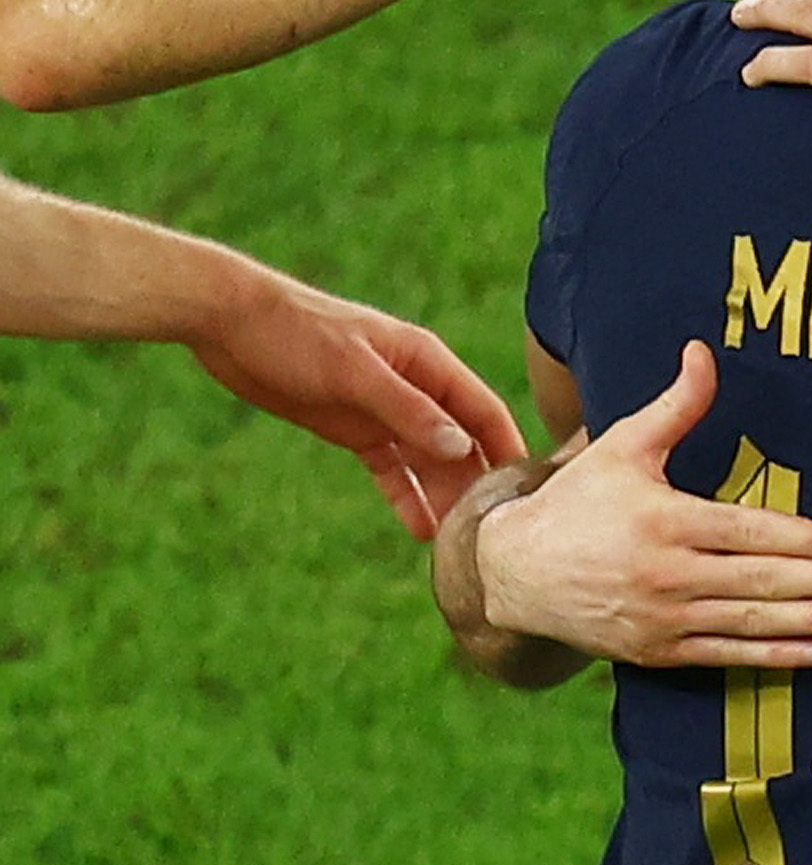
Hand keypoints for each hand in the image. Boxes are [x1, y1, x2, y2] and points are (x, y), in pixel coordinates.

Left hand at [187, 273, 527, 539]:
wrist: (232, 323)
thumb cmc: (298, 333)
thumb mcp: (355, 371)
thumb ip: (409, 410)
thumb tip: (460, 448)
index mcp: (427, 363)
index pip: (483, 410)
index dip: (507, 446)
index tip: (527, 490)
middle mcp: (416, 388)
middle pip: (460, 441)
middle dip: (476, 482)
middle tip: (488, 531)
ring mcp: (385, 411)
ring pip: (428, 461)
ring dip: (443, 496)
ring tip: (456, 541)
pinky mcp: (354, 429)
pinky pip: (391, 469)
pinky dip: (406, 496)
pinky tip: (419, 528)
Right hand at [472, 341, 811, 669]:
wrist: (514, 573)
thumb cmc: (578, 501)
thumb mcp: (622, 446)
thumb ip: (675, 406)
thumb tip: (704, 351)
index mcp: (665, 520)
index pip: (751, 532)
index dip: (807, 540)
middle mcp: (667, 574)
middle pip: (762, 581)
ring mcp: (663, 619)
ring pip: (751, 623)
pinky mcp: (657, 651)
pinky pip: (725, 655)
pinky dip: (771, 655)